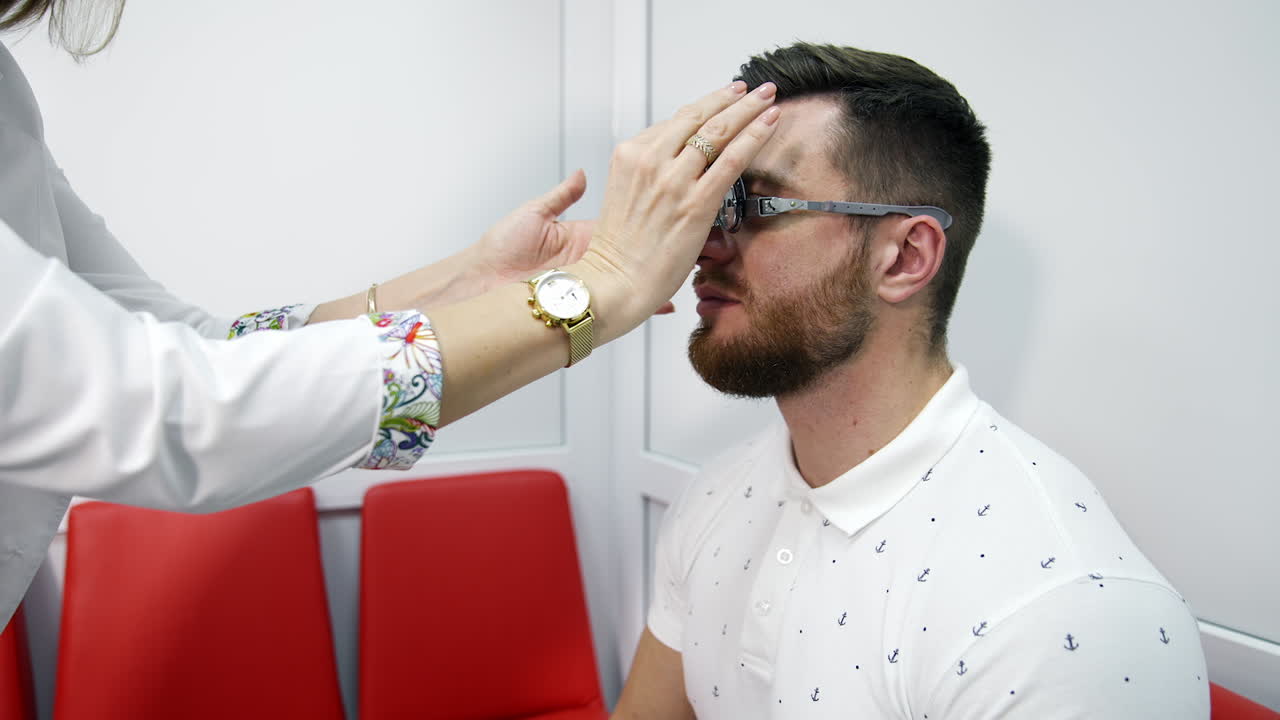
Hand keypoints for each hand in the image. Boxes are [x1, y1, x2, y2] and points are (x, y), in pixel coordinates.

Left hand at [470, 170, 674, 313]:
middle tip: (696, 239)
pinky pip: (625, 303)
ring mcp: (594, 281)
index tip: (672, 202)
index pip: (627, 221)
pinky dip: (646, 302)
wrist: (480, 282)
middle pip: (640, 252)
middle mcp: (593, 258)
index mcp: (583, 235)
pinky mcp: (589, 302)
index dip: (651, 214)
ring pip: (638, 278)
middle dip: (666, 246)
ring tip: (690, 266)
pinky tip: (667, 299)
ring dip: (660, 273)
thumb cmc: (500, 249)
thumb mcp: (536, 214)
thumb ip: (562, 196)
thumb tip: (581, 175)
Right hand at [572, 81, 780, 340]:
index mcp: (629, 156)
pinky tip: (769, 123)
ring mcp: (674, 180)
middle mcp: (650, 160)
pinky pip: (732, 158)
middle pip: (698, 117)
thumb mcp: (626, 198)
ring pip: (718, 131)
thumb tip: (683, 168)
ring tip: (767, 97)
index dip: (705, 107)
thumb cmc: (619, 252)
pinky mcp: (696, 202)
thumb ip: (651, 176)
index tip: (724, 99)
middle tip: (753, 89)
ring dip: (748, 109)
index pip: (675, 123)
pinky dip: (754, 135)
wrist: (613, 283)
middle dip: (730, 98)